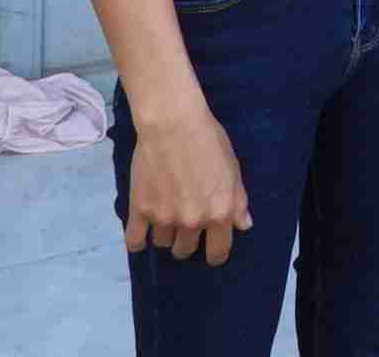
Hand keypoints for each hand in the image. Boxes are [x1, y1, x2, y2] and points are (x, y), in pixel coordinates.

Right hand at [123, 104, 251, 264]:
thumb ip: (238, 201)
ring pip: (162, 243)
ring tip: (164, 212)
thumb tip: (243, 226)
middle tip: (184, 221)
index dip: (215, 253)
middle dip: (186, 240)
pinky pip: (135, 241)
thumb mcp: (233, 169)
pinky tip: (141, 229)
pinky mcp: (140, 211)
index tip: (210, 249)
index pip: (218, 252)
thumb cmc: (209, 142)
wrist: (173, 124)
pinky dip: (137, 240)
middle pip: (185, 250)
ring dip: (164, 233)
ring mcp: (164, 219)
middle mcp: (192, 222)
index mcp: (219, 214)